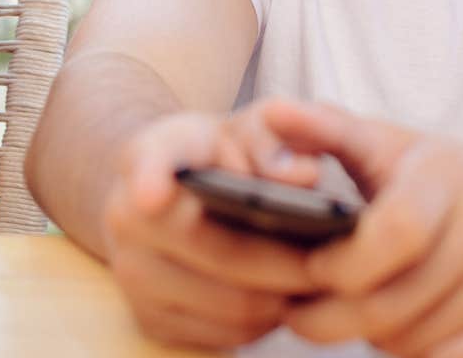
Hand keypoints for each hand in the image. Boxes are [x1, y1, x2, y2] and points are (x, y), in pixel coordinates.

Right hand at [99, 108, 325, 349]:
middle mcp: (125, 218)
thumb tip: (306, 175)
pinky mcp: (149, 320)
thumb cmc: (215, 156)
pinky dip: (263, 322)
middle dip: (291, 264)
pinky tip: (282, 295)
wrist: (163, 194)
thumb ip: (273, 138)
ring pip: (232, 307)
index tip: (153, 195)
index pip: (148, 164)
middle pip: (223, 256)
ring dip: (284, 298)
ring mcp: (132, 275)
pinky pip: (225, 336)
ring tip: (317, 279)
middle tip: (337, 261)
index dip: (149, 180)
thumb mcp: (242, 127)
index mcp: (148, 155)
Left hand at [258, 100, 462, 357]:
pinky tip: (408, 334)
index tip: (309, 273)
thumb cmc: (455, 178)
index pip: (392, 235)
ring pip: (415, 342)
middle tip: (309, 311)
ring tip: (365, 313)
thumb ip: (326, 130)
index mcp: (451, 174)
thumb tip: (272, 113)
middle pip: (392, 304)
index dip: (338, 267)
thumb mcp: (394, 143)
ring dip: (376, 340)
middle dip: (335, 317)